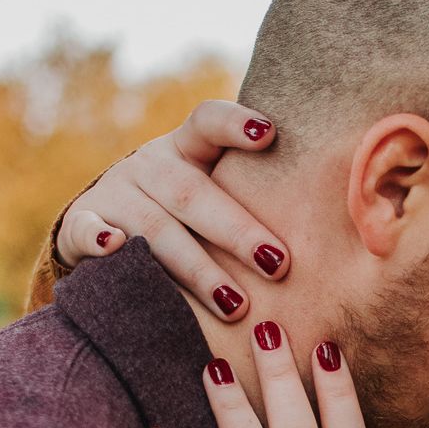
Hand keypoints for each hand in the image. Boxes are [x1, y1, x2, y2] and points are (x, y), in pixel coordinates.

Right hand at [57, 101, 289, 324]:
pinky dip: (98, 240)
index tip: (268, 134)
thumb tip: (345, 213)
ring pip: (156, 230)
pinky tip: (114, 249)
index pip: (206, 122)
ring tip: (235, 305)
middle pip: (193, 194)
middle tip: (279, 264)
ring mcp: (115, 195)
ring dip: (195, 268)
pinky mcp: (84, 225)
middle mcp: (150, 165)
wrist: (102, 227)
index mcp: (185, 149)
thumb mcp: (209, 191)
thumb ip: (253, 194)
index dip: (233, 124)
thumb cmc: (180, 213)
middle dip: (237, 232)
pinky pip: (87, 232)